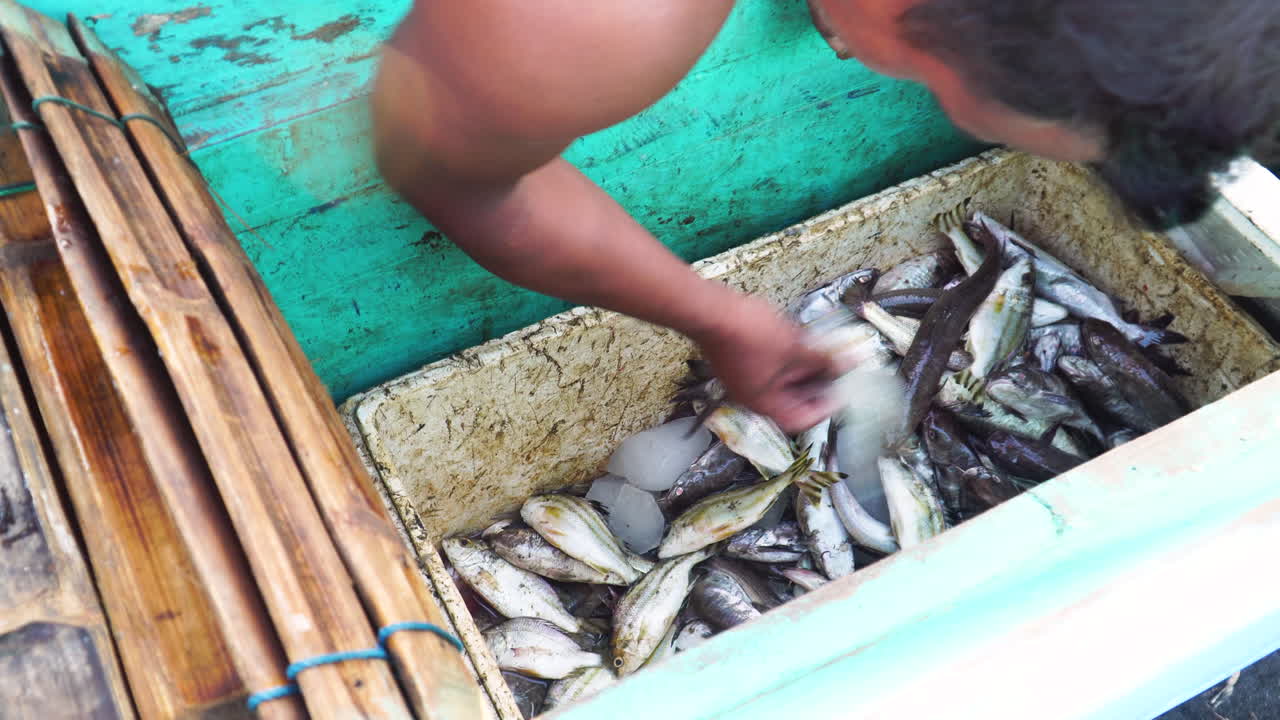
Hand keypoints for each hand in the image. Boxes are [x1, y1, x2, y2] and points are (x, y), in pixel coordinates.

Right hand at [690, 293, 844, 433]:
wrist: (712, 310)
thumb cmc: (747, 333)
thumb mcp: (795, 347)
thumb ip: (824, 360)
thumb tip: (849, 364)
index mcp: (764, 403)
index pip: (800, 419)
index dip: (824, 408)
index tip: (841, 391)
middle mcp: (752, 396)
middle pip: (792, 399)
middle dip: (816, 383)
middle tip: (836, 367)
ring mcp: (744, 378)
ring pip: (782, 380)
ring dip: (804, 368)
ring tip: (822, 350)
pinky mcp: (740, 360)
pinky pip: (771, 366)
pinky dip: (789, 358)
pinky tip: (801, 340)